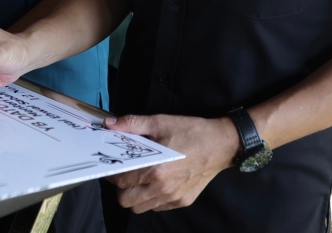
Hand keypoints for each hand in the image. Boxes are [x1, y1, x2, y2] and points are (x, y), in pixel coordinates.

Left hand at [104, 114, 238, 212]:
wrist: (223, 144)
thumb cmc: (192, 132)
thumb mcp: (160, 122)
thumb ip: (132, 124)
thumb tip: (109, 124)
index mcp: (155, 169)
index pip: (121, 181)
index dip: (112, 173)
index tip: (112, 164)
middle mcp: (163, 188)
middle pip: (126, 201)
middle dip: (120, 188)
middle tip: (124, 173)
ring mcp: (174, 197)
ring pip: (141, 208)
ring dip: (134, 196)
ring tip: (138, 179)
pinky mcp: (183, 201)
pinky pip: (158, 207)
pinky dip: (151, 199)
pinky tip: (155, 182)